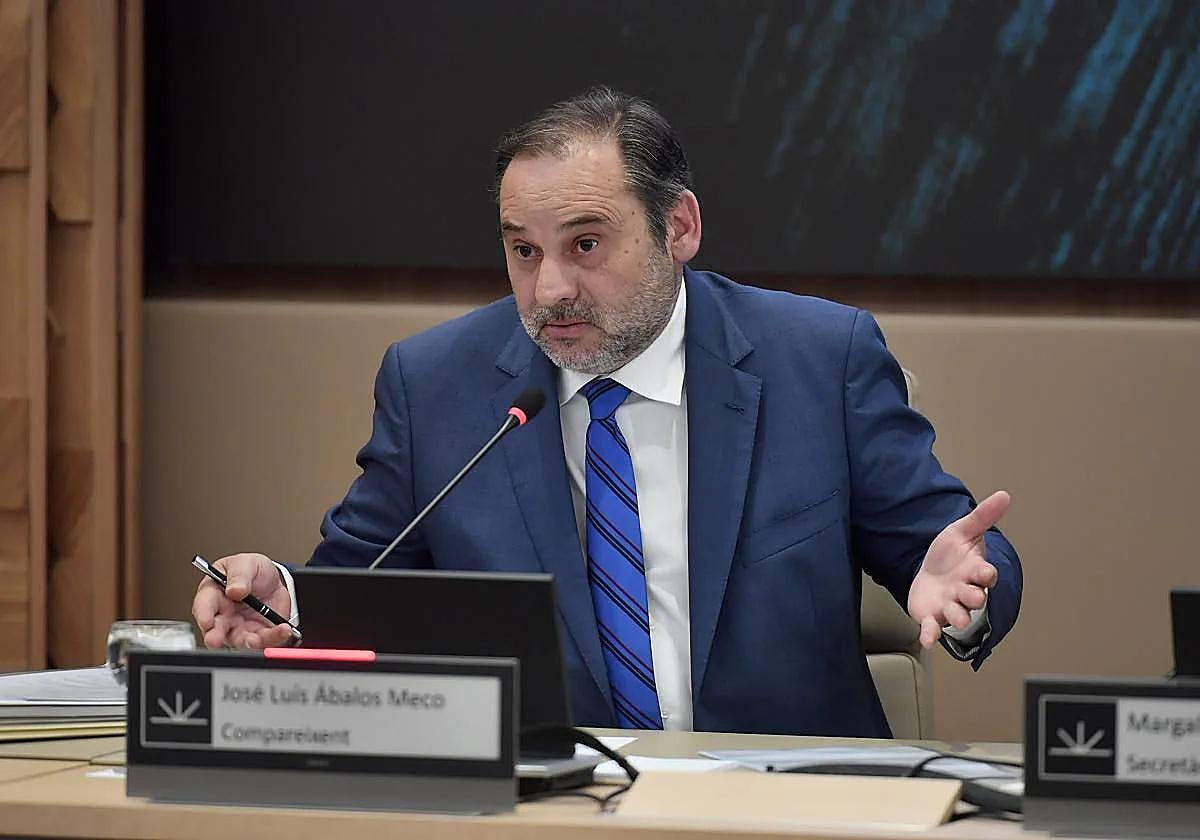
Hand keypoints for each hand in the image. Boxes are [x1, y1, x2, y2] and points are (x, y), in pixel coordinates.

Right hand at [192, 553, 294, 648]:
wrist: (274, 580)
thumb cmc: (252, 571)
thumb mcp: (246, 564)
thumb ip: (239, 575)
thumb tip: (234, 590)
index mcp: (213, 594)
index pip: (203, 606)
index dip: (203, 615)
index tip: (207, 621)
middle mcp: (223, 616)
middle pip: (215, 630)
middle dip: (214, 637)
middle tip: (216, 640)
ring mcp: (239, 628)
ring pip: (240, 640)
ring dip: (247, 642)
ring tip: (256, 640)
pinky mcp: (257, 634)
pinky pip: (265, 640)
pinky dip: (274, 637)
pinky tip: (282, 630)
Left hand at [908, 490, 1009, 649]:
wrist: (928, 572)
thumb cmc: (950, 555)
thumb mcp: (962, 532)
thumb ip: (981, 517)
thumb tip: (1004, 495)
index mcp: (974, 572)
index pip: (986, 575)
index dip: (986, 574)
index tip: (986, 572)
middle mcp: (965, 592)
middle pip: (975, 598)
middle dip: (974, 598)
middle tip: (972, 596)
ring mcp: (950, 606)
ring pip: (958, 615)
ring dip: (957, 617)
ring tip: (956, 618)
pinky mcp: (932, 616)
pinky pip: (933, 628)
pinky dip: (931, 635)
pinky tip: (927, 640)